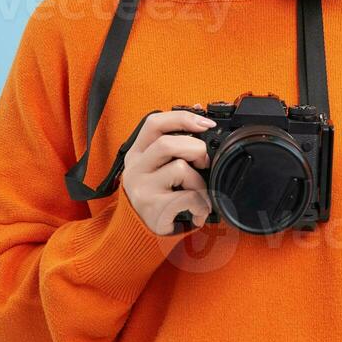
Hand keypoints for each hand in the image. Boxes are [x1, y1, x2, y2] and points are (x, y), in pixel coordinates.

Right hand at [119, 108, 217, 234]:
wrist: (141, 232)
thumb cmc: (158, 193)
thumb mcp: (159, 166)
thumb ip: (176, 141)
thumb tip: (200, 109)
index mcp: (137, 152)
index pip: (154, 123)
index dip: (182, 118)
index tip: (206, 123)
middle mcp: (135, 168)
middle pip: (167, 143)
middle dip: (196, 149)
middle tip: (204, 163)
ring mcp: (142, 188)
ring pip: (180, 169)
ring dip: (199, 182)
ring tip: (199, 194)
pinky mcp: (153, 207)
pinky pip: (188, 196)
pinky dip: (201, 204)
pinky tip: (198, 211)